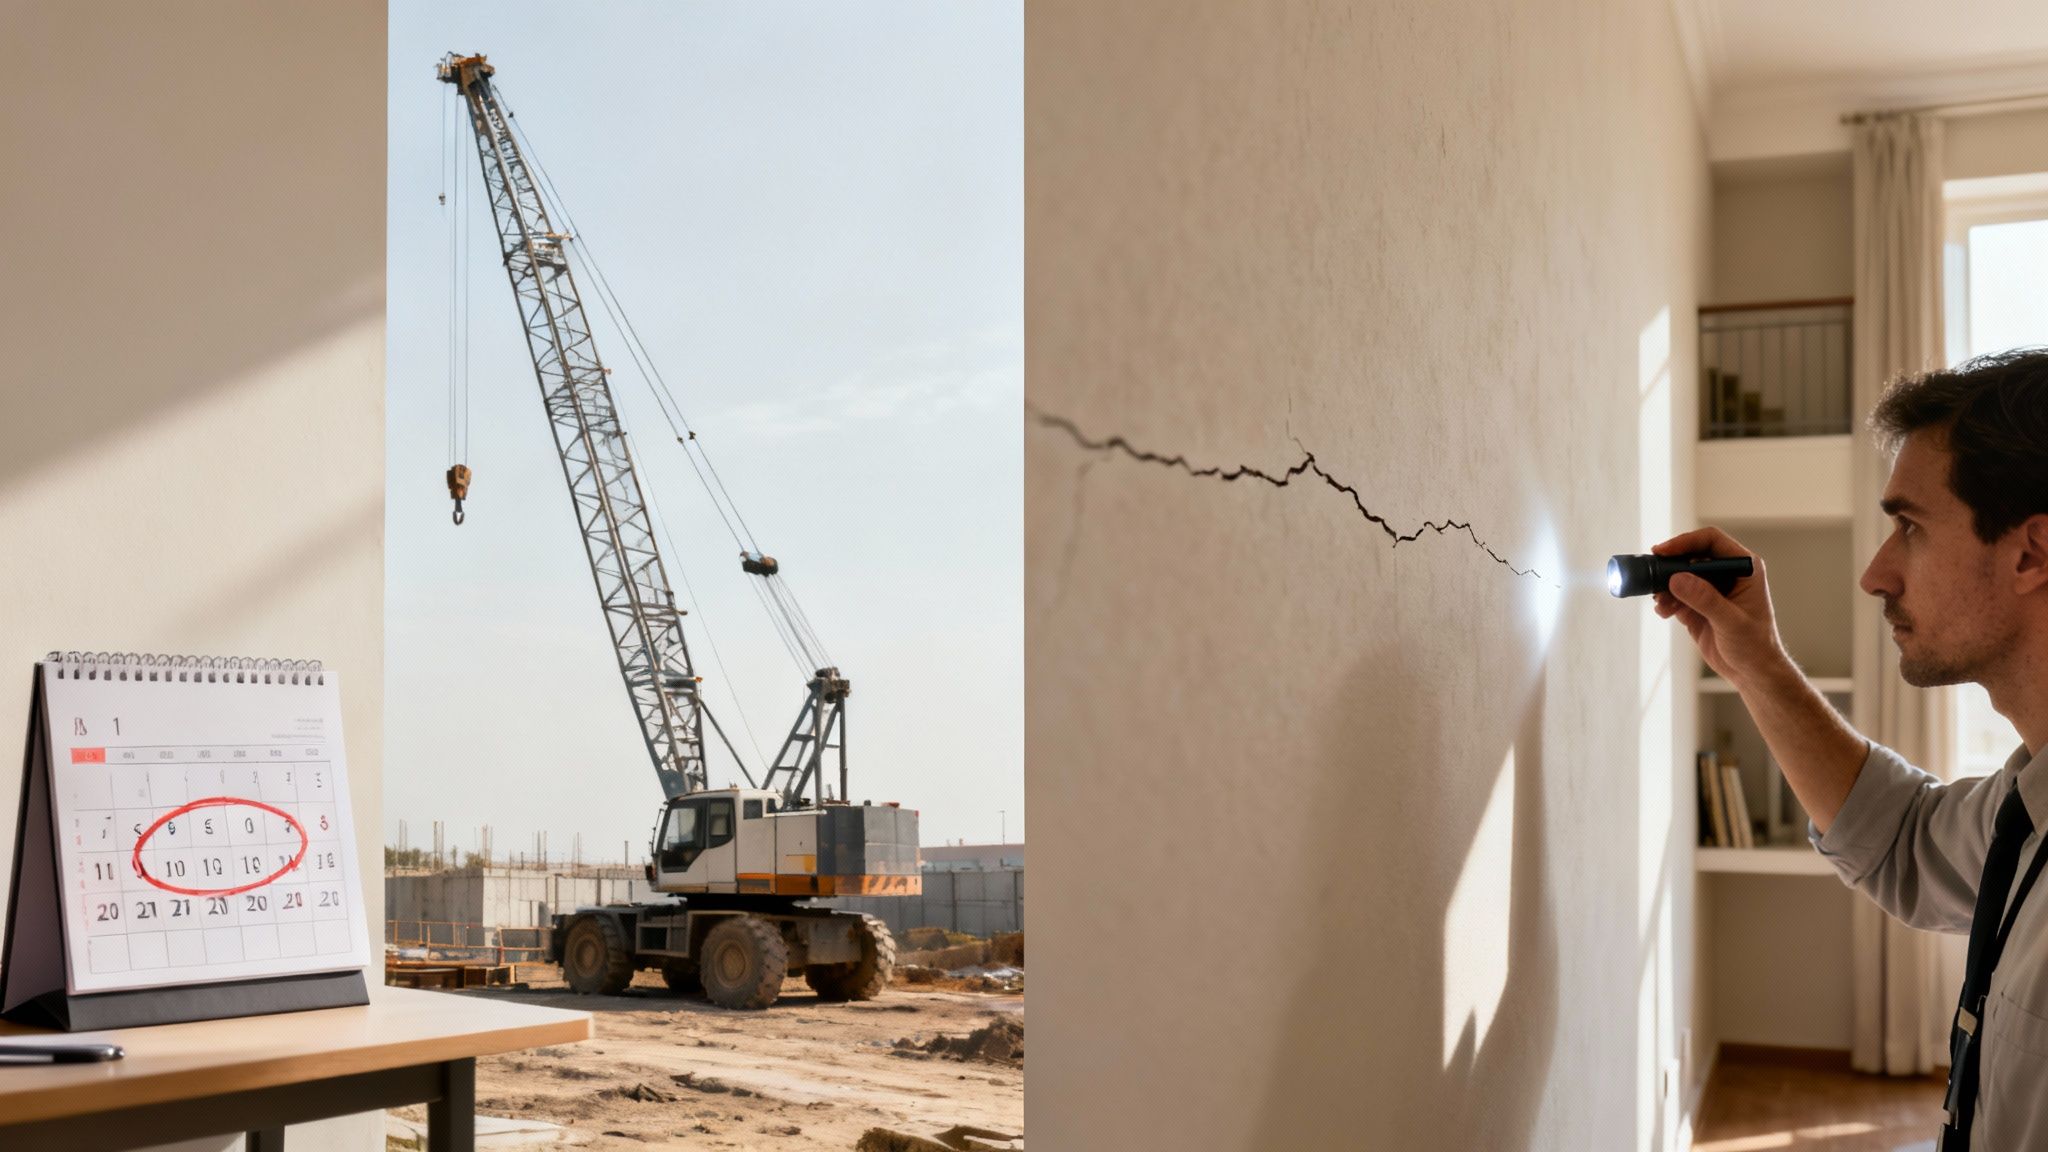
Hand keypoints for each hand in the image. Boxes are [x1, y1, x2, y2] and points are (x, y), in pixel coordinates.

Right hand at [1650, 527, 1791, 687]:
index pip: (1711, 541)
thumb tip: (1677, 579)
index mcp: (1744, 568)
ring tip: (1660, 603)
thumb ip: (1705, 599)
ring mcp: (1711, 590)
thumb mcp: (1731, 621)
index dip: (1685, 542)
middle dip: (1670, 567)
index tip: (1662, 552)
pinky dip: (1666, 601)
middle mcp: (1727, 575)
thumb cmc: (1755, 646)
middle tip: (1653, 576)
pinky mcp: (1698, 605)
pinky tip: (1664, 611)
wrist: (1752, 673)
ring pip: (1680, 576)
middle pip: (1691, 556)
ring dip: (1665, 587)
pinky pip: (1675, 595)